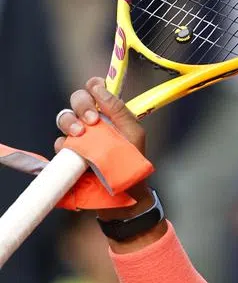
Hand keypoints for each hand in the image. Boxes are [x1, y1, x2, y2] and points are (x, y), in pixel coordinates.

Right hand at [55, 77, 152, 221]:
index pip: (96, 91)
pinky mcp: (69, 155)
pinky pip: (59, 143)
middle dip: (81, 104)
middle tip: (92, 120)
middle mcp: (94, 123)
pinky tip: (74, 154)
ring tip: (80, 134)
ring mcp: (80, 139)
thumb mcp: (133, 135)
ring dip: (70, 122)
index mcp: (111, 115)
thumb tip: (100, 87)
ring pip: (64, 118)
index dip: (93, 86)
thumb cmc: (132, 165)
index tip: (95, 90)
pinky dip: (64, 145)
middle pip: (77, 100)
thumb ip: (119, 110)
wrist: (124, 196)